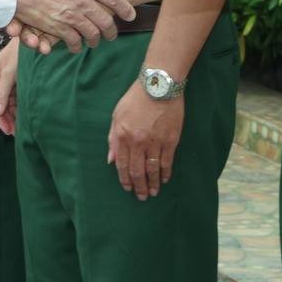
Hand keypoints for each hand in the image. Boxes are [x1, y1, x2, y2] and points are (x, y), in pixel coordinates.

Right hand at [0, 44, 19, 135]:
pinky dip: (19, 107)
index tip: (8, 130)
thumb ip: (2, 92)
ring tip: (21, 127)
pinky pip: (16, 97)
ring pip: (8, 103)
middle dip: (6, 119)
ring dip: (13, 115)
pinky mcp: (18, 80)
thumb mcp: (9, 72)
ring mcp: (8, 81)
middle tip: (15, 133)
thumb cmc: (18, 52)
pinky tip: (24, 115)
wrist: (32, 37)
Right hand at [9, 0, 131, 52]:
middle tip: (112, 33)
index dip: (124, 7)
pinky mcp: (56, 28)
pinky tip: (75, 45)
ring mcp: (70, 15)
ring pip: (91, 34)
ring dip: (95, 39)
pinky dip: (75, 44)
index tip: (131, 15)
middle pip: (105, 21)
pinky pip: (72, 41)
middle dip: (111, 30)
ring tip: (95, 41)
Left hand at [108, 82, 183, 199]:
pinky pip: (167, 161)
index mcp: (123, 135)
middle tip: (142, 197)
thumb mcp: (117, 115)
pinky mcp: (170, 139)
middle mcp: (138, 141)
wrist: (158, 85)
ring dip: (153, 183)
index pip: (122, 164)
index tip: (128, 189)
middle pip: (137, 171)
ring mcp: (155, 141)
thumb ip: (113, 139)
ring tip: (154, 192)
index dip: (124, 180)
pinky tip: (165, 179)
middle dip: (139, 187)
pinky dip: (166, 173)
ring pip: (153, 169)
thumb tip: (111, 160)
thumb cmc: (135, 98)